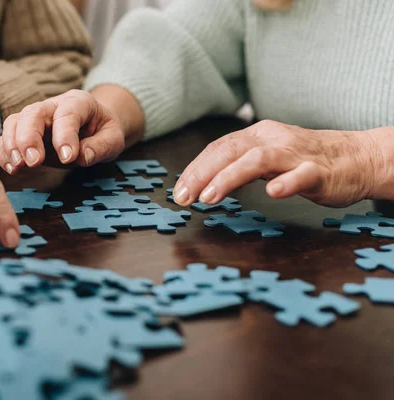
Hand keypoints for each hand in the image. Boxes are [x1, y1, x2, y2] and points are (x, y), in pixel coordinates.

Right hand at [0, 89, 126, 173]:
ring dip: (13, 144)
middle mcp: (53, 105)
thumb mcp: (113, 139)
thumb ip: (101, 147)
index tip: (67, 157)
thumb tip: (82, 156)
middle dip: (30, 137)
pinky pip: (8, 136)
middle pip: (33, 113)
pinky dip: (5, 152)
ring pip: (15, 122)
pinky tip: (11, 168)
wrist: (94, 128)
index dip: (65, 134)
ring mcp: (36, 118)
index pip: (68, 113)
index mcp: (78, 102)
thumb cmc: (103, 132)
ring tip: (18, 166)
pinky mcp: (25, 132)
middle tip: (34, 162)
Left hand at [172, 120, 383, 207]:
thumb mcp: (266, 158)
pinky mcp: (318, 171)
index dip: (195, 169)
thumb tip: (203, 182)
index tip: (179, 191)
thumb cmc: (305, 160)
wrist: (356, 157)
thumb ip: (238, 166)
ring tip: (209, 197)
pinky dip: (286, 183)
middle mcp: (273, 140)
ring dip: (230, 177)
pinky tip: (273, 193)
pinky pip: (301, 175)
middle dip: (202, 174)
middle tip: (184, 197)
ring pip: (258, 160)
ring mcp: (296, 154)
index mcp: (258, 136)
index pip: (218, 148)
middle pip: (230, 151)